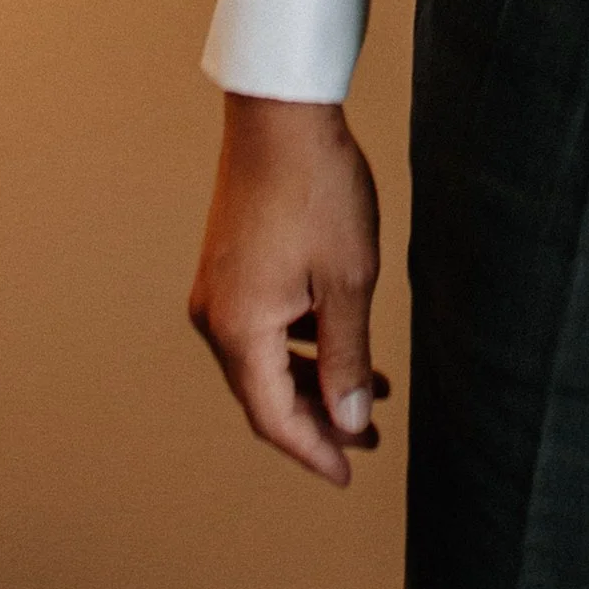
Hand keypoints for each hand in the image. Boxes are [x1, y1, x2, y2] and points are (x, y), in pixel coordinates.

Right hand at [188, 94, 388, 486]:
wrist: (281, 114)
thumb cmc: (318, 191)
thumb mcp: (348, 280)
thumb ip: (347, 357)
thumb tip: (349, 421)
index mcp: (239, 331)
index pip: (274, 418)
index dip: (314, 452)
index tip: (350, 474)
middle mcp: (215, 318)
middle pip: (266, 394)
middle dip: (319, 420)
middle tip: (370, 438)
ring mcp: (218, 290)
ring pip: (266, 360)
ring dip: (315, 379)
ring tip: (372, 390)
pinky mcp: (228, 266)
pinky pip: (262, 326)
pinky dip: (301, 342)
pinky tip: (341, 338)